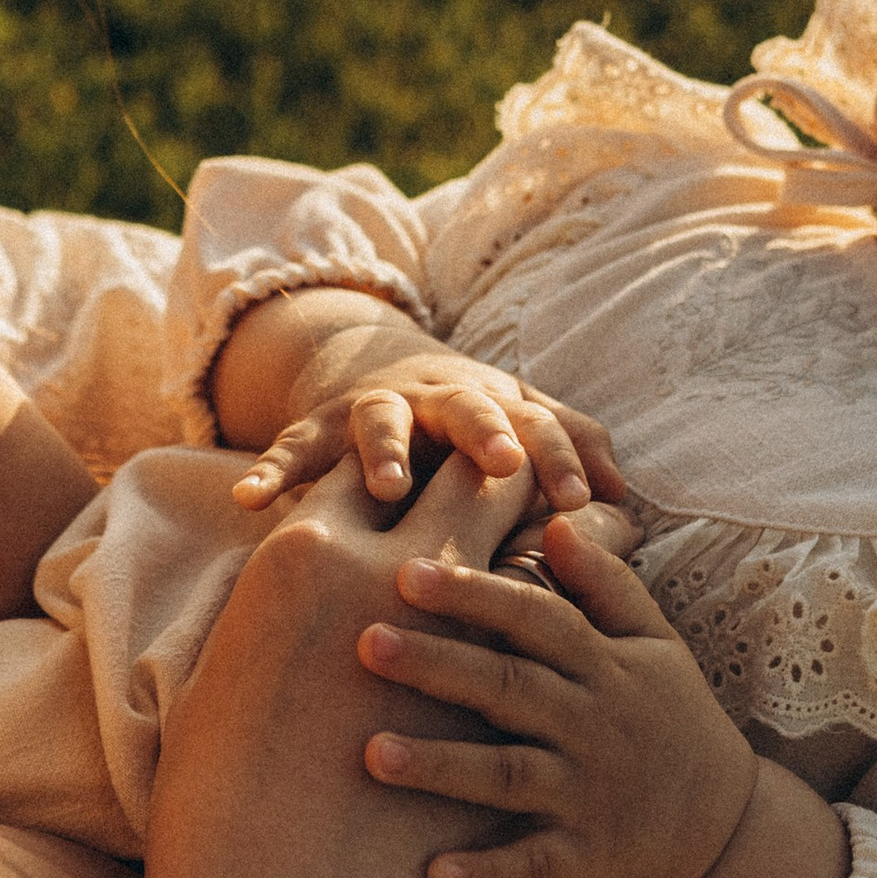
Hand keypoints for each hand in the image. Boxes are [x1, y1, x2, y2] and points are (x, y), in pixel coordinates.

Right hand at [152, 442, 546, 877]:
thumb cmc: (217, 799)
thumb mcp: (219, 681)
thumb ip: (262, 618)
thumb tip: (284, 584)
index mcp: (302, 561)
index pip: (365, 468)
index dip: (401, 453)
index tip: (426, 449)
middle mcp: (382, 581)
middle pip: (461, 485)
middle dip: (495, 460)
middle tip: (521, 451)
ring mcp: (454, 644)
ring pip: (525, 548)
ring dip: (555, 525)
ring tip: (577, 507)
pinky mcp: (501, 709)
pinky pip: (557, 640)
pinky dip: (581, 611)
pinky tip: (595, 605)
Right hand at [233, 334, 627, 519]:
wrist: (383, 375)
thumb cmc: (471, 425)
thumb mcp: (523, 428)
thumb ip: (572, 453)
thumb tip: (625, 499)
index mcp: (493, 404)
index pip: (538, 425)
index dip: (560, 460)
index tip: (581, 502)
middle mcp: (435, 398)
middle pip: (466, 406)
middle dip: (484, 431)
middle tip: (503, 463)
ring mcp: (373, 408)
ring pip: (378, 420)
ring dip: (384, 449)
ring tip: (389, 487)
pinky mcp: (317, 428)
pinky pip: (291, 448)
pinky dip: (273, 471)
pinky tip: (251, 502)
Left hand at [354, 509, 752, 877]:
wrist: (724, 825)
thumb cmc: (672, 716)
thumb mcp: (655, 642)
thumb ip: (606, 583)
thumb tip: (557, 521)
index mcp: (603, 666)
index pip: (533, 618)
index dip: (474, 595)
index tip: (406, 572)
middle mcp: (591, 725)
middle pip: (507, 689)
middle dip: (437, 665)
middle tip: (364, 643)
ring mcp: (588, 794)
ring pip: (508, 776)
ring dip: (442, 767)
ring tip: (372, 754)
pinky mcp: (586, 857)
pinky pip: (533, 865)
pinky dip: (487, 872)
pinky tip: (432, 874)